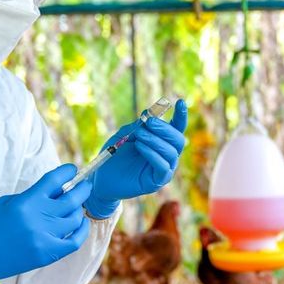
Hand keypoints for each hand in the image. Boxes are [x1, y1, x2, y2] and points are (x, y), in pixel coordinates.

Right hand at [0, 164, 91, 283]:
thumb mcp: (7, 203)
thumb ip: (33, 195)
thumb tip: (58, 188)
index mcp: (25, 202)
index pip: (54, 180)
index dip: (67, 172)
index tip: (72, 169)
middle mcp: (37, 219)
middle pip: (72, 199)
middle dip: (82, 189)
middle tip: (85, 185)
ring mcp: (44, 238)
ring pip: (75, 219)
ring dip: (78, 209)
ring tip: (76, 206)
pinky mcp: (47, 255)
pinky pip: (74, 241)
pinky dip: (81, 230)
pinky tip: (81, 222)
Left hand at [84, 99, 187, 218]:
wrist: (102, 177)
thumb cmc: (115, 155)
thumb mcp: (125, 135)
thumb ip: (138, 125)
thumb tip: (149, 112)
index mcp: (162, 142)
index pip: (177, 128)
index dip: (181, 116)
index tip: (179, 102)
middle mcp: (167, 155)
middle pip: (178, 140)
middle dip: (164, 128)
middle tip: (149, 121)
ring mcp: (164, 169)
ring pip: (171, 152)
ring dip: (155, 140)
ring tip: (139, 135)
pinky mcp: (157, 181)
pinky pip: (163, 167)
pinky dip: (152, 154)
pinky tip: (140, 146)